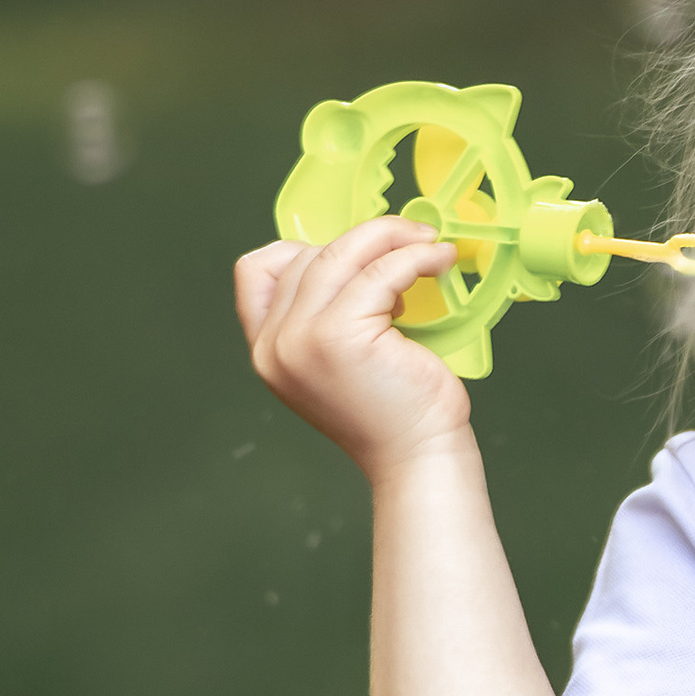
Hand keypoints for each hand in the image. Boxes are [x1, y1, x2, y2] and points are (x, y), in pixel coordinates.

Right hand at [232, 217, 472, 481]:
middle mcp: (275, 345)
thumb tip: (357, 255)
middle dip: (364, 239)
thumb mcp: (338, 360)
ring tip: (428, 248)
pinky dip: (414, 257)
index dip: (304, 249)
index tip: (354, 258)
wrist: (416, 457)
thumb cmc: (394, 411)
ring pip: (341, 254)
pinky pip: (379, 271)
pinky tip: (438, 260)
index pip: (257, 271)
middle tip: (412, 239)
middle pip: (307, 255)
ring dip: (392, 238)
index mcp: (268, 350)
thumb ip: (324, 315)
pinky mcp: (340, 336)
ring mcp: (302, 340)